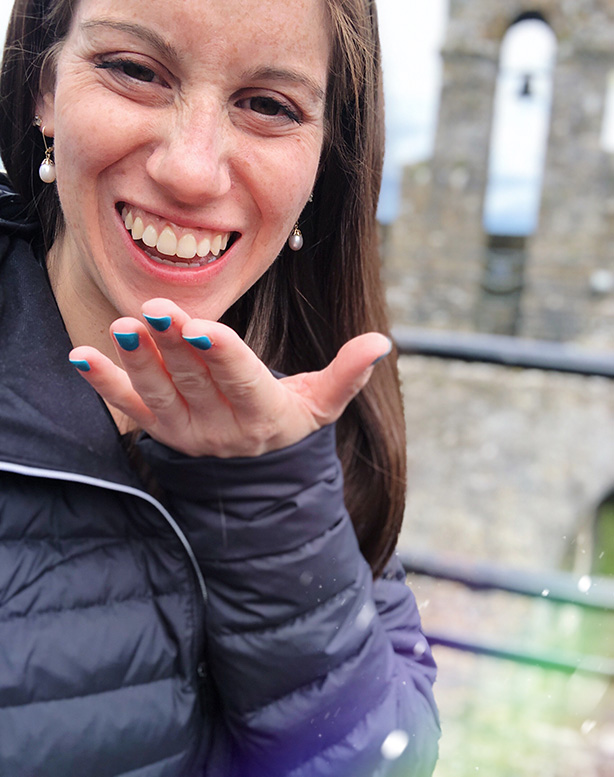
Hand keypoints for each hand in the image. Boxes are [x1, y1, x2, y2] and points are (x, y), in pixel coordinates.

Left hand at [68, 299, 391, 457]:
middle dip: (175, 343)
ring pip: (160, 393)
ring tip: (124, 325)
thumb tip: (382, 342)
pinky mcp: (159, 430)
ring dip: (138, 360)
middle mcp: (221, 426)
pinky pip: (130, 408)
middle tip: (156, 307)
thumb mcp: (323, 404)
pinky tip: (81, 356)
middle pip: (195, 380)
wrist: (255, 476)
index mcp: (264, 414)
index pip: (242, 380)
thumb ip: (347, 374)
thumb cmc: (290, 423)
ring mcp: (186, 431)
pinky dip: (104, 384)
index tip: (204, 327)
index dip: (223, 355)